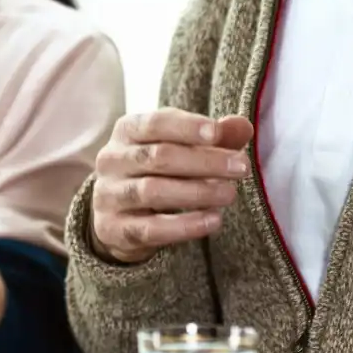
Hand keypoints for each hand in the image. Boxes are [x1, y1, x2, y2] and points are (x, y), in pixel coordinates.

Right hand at [89, 108, 252, 263]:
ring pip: (153, 191)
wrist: (118, 214)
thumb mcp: (181, 146)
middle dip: (204, 161)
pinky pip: (152, 228)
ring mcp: (109, 195)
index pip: (154, 123)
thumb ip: (213, 136)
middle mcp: (112, 160)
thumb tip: (243, 126)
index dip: (186, 126)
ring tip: (229, 193)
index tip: (216, 133)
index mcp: (127, 131)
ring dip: (198, 192)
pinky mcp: (115, 229)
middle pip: (158, 156)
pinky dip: (186, 225)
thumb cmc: (157, 170)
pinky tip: (213, 221)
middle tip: (240, 167)